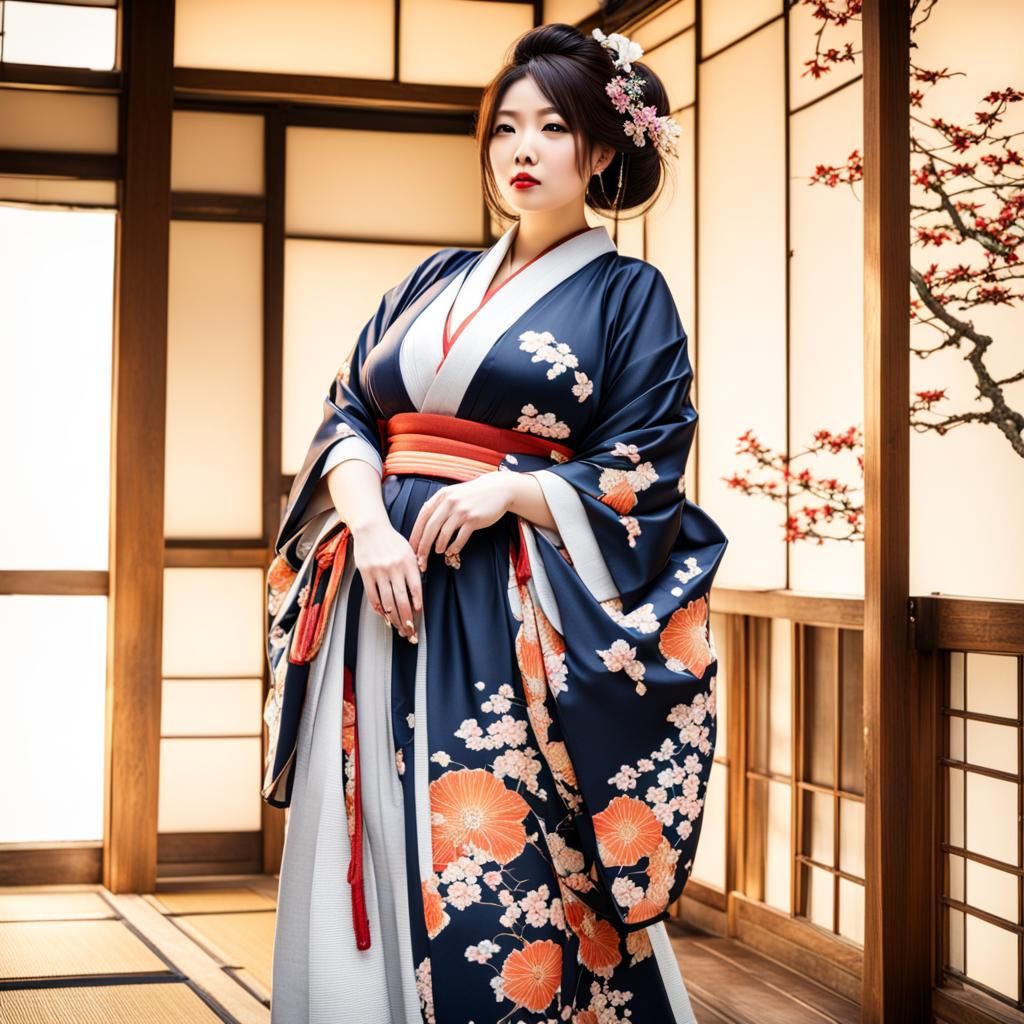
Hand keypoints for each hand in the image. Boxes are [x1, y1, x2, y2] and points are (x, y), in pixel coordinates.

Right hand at [348, 519, 421, 641]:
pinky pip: (373, 596)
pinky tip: (383, 616)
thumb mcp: (408, 550)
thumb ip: (414, 569)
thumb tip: (417, 594)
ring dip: (394, 618)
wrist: (370, 527)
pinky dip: (379, 608)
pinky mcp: (366, 573)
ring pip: (388, 601)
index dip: (417, 603)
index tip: (418, 614)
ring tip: (398, 628)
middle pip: (402, 600)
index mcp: (408, 561)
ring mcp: (379, 571)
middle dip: (407, 619)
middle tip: (410, 633)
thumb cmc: (392, 540)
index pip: (416, 587)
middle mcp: (394, 567)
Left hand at [409, 473, 513, 568]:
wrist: (498, 489)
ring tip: (439, 551)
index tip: (412, 548)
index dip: (415, 535)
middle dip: (423, 546)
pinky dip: (454, 547)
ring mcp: (461, 511)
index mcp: (441, 496)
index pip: (422, 518)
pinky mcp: (473, 519)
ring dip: (439, 546)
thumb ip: (438, 505)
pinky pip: (460, 538)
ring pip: (443, 534)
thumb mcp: (453, 494)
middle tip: (421, 559)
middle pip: (430, 528)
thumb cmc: (473, 494)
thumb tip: (424, 521)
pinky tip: (452, 551)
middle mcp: (449, 502)